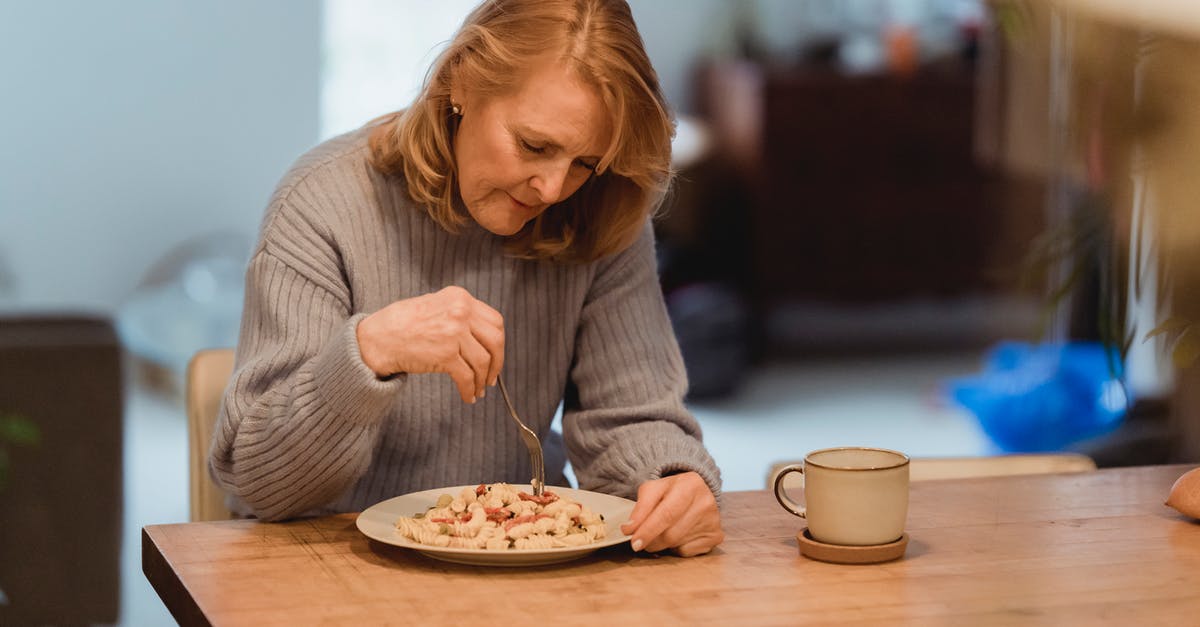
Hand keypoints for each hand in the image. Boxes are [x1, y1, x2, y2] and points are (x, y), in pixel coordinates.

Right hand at [356, 286, 503, 402]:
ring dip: (483, 380)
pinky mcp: (446, 355)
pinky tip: (468, 397)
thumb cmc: (401, 324)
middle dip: (497, 363)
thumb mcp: (435, 305)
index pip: (495, 320)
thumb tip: (482, 337)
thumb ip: (458, 313)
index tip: (495, 355)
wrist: (377, 338)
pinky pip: (467, 377)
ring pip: (483, 361)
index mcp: (460, 297)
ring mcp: (454, 333)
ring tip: (478, 390)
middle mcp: (460, 312)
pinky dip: (470, 390)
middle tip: (491, 377)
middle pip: (495, 341)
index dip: (498, 342)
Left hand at [620, 471, 723, 556]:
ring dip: (661, 544)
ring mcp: (713, 520)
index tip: (633, 542)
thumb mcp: (654, 489)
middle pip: (671, 533)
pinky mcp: (716, 535)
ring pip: (677, 544)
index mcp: (690, 484)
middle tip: (641, 541)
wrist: (697, 491)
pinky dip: (675, 548)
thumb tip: (629, 529)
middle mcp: (706, 502)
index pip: (666, 514)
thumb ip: (640, 507)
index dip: (648, 530)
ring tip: (659, 533)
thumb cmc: (671, 491)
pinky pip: (686, 551)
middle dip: (651, 540)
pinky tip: (677, 535)